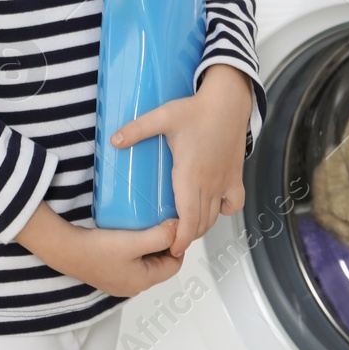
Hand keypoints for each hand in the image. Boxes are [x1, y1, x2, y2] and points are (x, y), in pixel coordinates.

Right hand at [66, 218, 184, 297]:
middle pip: (161, 264)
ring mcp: (121, 281)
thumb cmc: (97, 249)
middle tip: (161, 223)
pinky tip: (130, 234)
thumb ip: (160, 236)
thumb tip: (179, 229)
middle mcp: (134, 286)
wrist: (66, 250)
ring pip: (146, 261)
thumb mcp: (134, 241)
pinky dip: (135, 248)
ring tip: (147, 226)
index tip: (174, 227)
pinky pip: (132, 261)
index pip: (174, 265)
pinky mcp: (110, 273)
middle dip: (164, 244)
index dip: (178, 245)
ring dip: (149, 245)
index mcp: (144, 281)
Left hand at [110, 64, 251, 258]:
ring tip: (185, 230)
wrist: (229, 100)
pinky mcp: (235, 175)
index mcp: (191, 174)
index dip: (180, 239)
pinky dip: (224, 211)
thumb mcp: (163, 117)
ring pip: (215, 216)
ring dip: (201, 227)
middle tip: (171, 242)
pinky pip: (233, 203)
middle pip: (200, 223)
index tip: (172, 249)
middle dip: (186, 237)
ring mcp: (225, 181)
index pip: (188, 218)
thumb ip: (138, 129)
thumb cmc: (197, 108)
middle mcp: (210, 182)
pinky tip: (212, 207)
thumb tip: (113, 140)